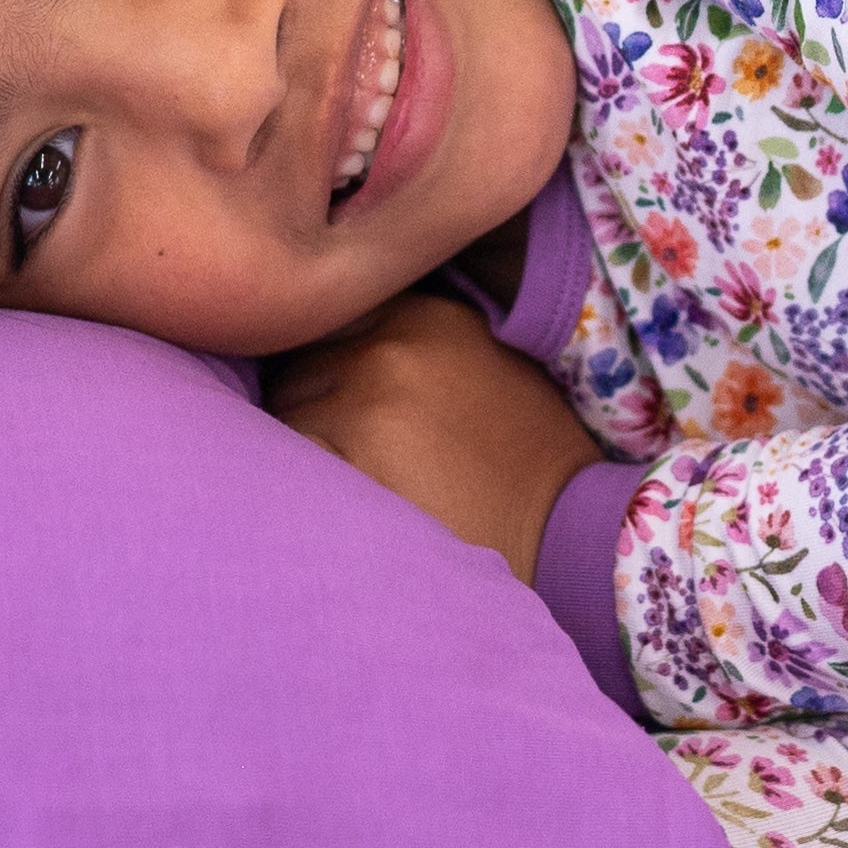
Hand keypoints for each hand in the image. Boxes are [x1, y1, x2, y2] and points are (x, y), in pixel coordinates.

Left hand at [261, 291, 610, 584]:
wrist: (563, 533)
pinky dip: (301, 479)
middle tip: (345, 447)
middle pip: (297, 359)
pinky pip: (288, 456)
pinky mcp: (350, 452)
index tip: (337, 394)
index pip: (332, 316)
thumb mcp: (481, 365)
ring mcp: (366, 394)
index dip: (326, 359)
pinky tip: (341, 503)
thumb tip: (338, 343)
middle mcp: (391, 342)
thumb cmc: (524, 459)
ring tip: (347, 478)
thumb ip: (414, 342)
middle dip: (309, 398)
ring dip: (300, 441)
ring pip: (283, 408)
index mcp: (426, 314)